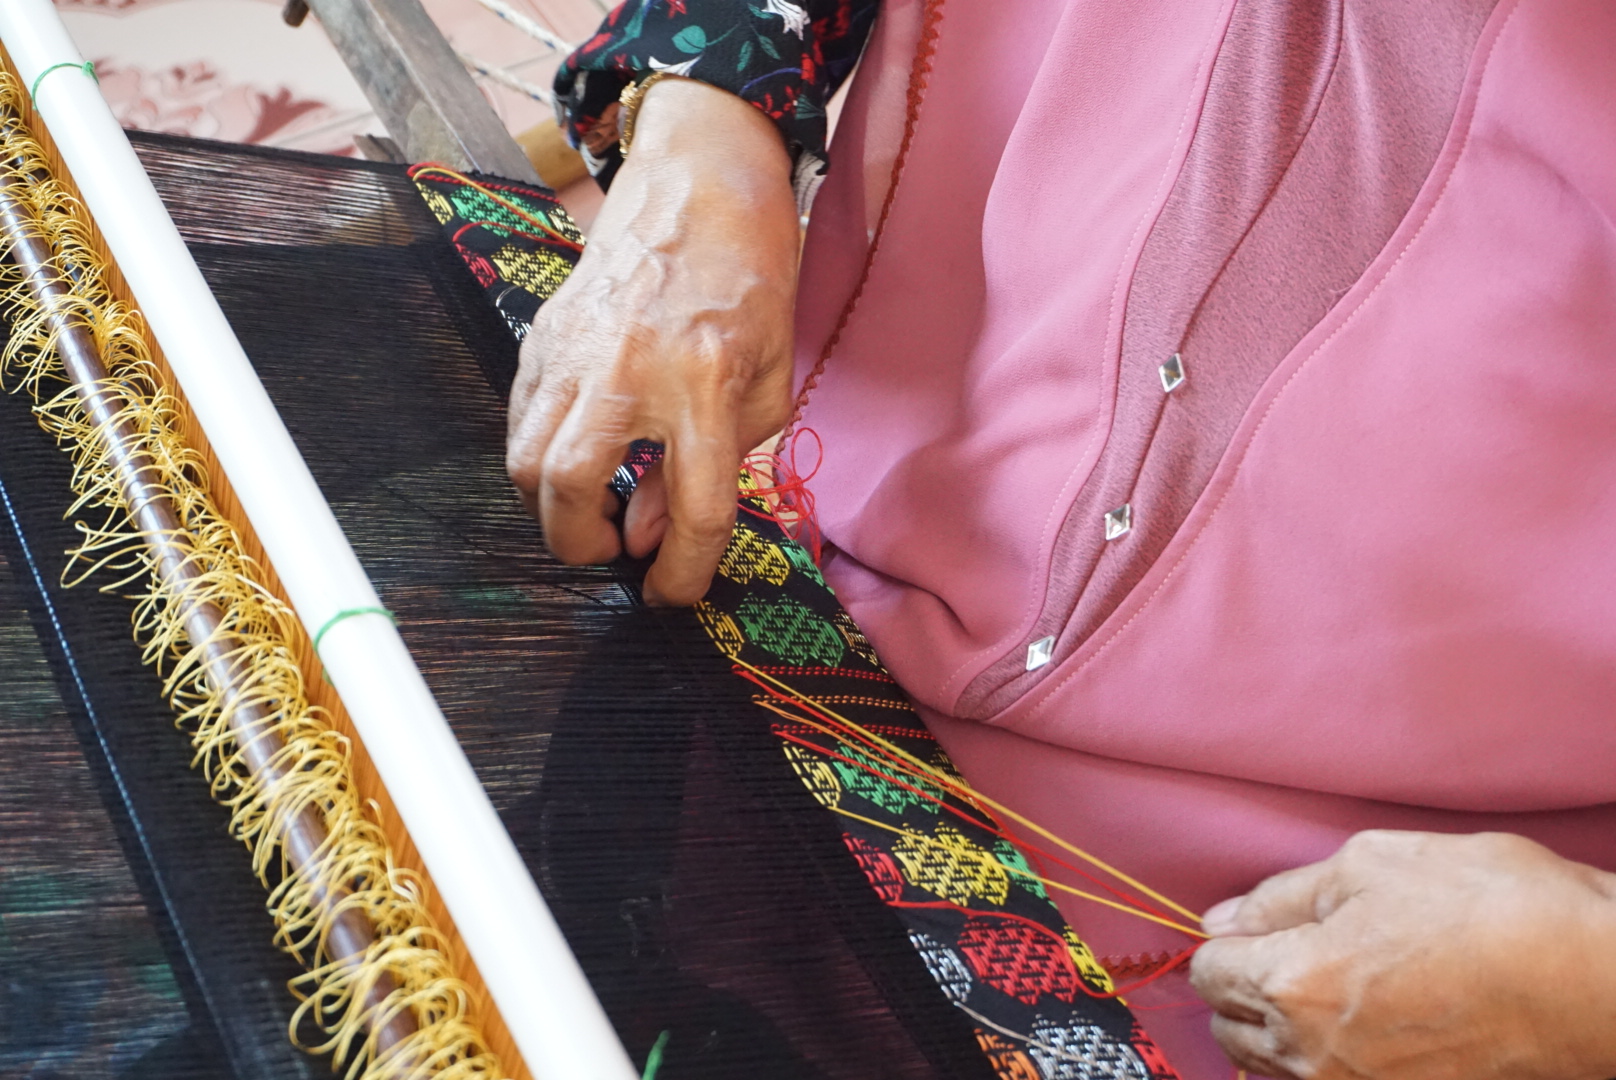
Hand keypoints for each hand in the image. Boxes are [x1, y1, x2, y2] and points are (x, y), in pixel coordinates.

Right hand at [506, 77, 799, 604]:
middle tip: (609, 550)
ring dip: (550, 505)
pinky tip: (576, 455)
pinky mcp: (542, 336)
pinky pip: (518, 420)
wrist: (699, 185)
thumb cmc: (750, 281)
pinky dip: (538, 457)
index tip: (671, 595)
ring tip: (591, 506)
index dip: (682, 575)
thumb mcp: (767, 381)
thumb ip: (717, 468)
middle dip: (581, 545)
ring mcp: (572, 350)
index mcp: (704, 384)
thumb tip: (650, 535)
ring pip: (525, 460)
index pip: (692, 512)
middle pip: (570, 490)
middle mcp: (627, 369)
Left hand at [1190, 830, 1615, 1079]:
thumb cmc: (1489, 908)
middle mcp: (1313, 1054)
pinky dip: (1322, 1058)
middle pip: (1229, 1028)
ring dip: (1276, 1027)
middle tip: (1291, 949)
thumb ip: (1281, 896)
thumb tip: (1223, 919)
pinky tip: (1362, 1021)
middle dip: (1242, 987)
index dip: (1228, 941)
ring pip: (1270, 1067)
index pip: (1209, 972)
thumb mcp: (1371, 866)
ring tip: (1328, 984)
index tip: (1260, 925)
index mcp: (1293, 984)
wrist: (1596, 982)